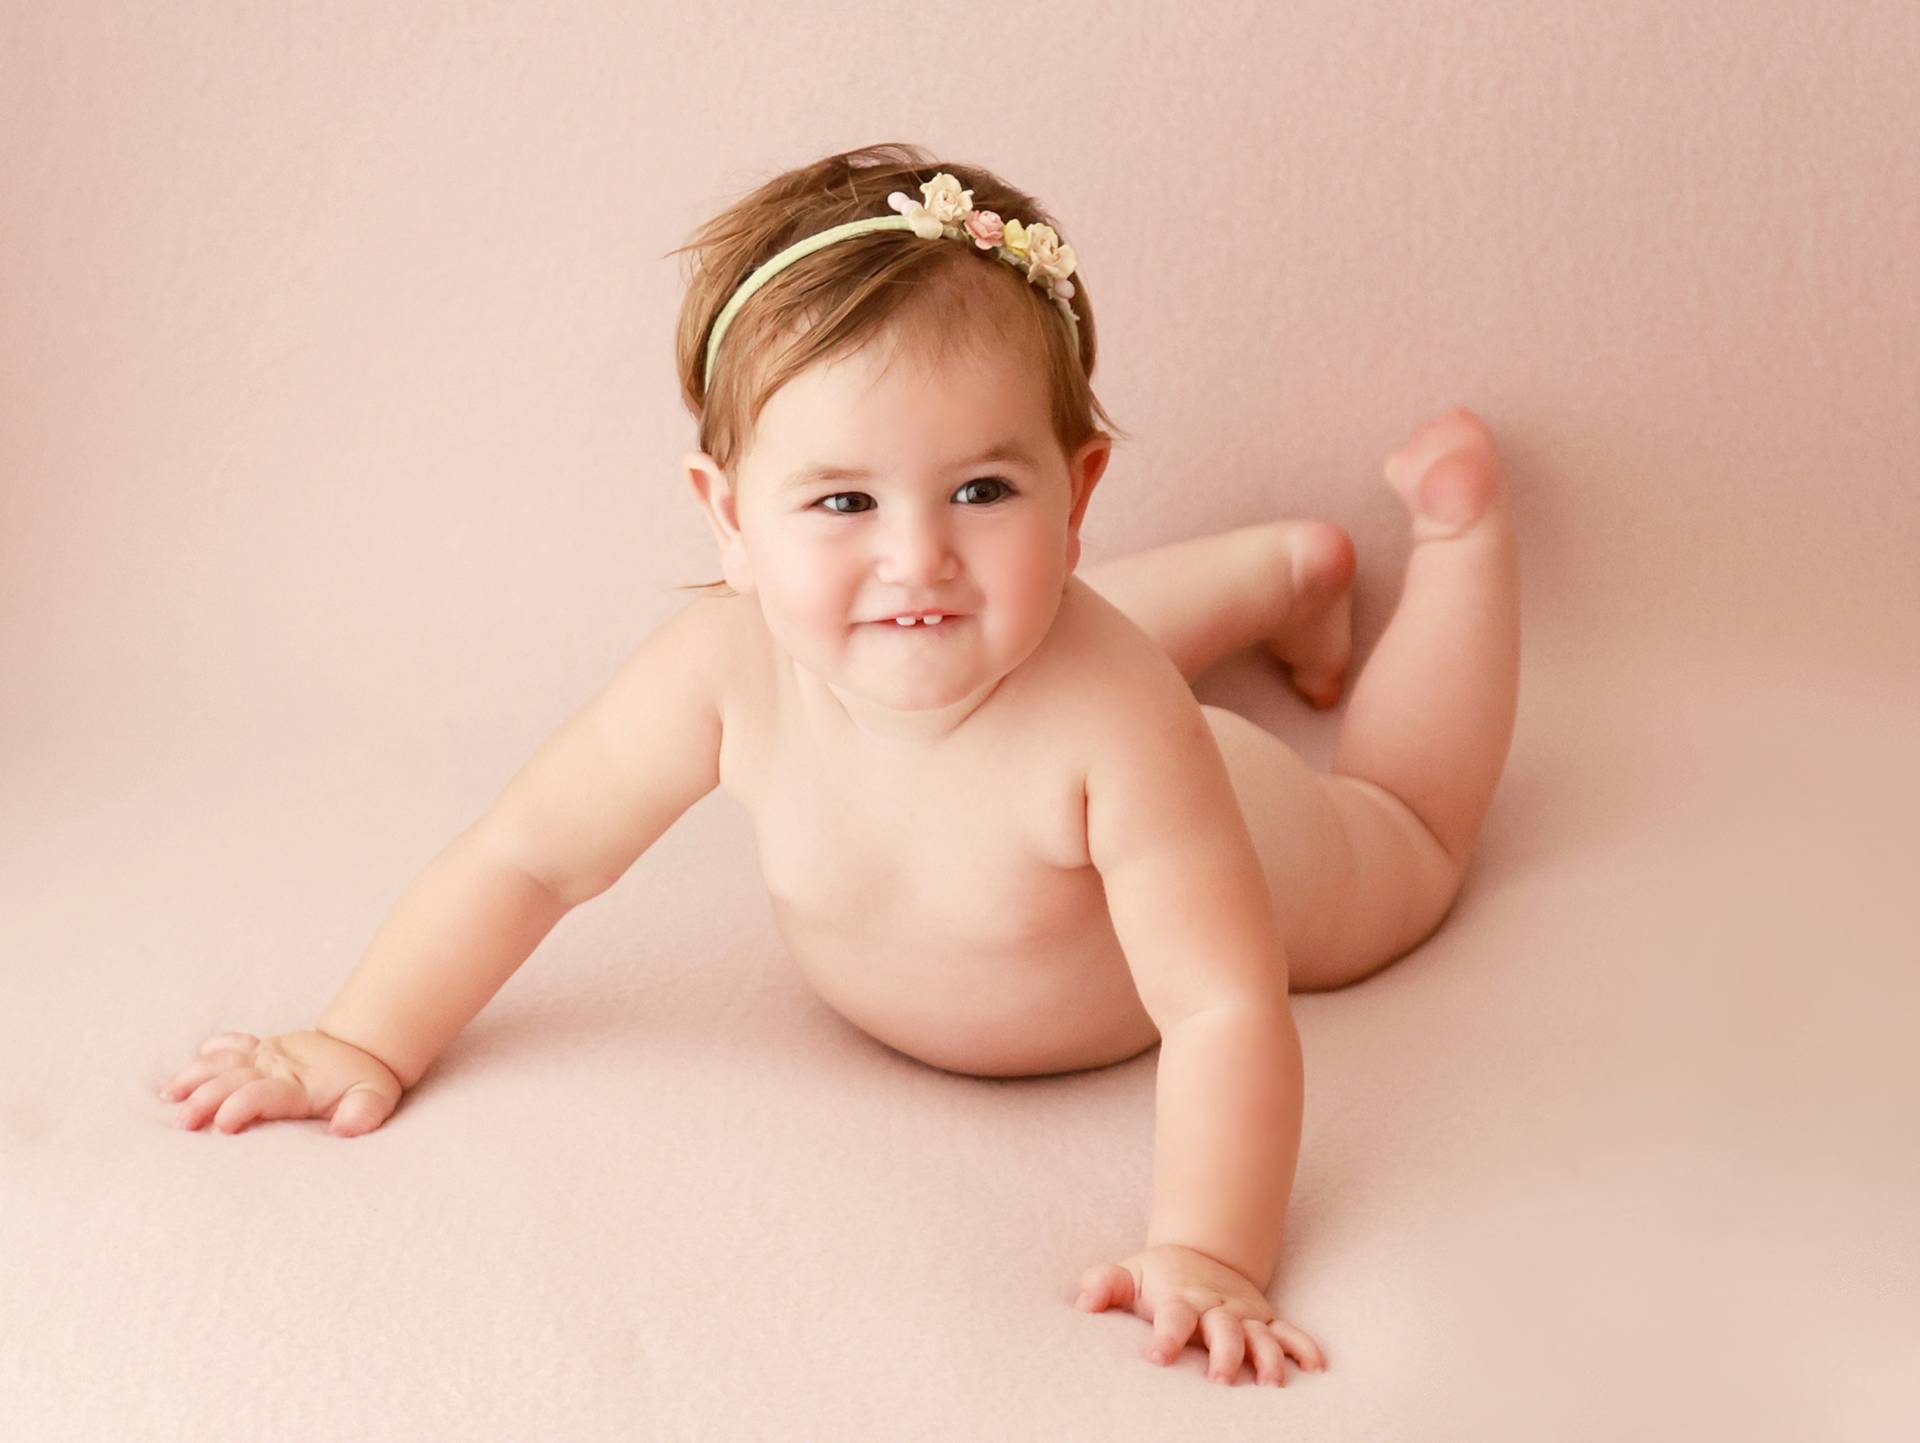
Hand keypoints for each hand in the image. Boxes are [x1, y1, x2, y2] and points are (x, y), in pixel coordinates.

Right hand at [159, 1029, 403, 1137]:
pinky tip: (184, 1071)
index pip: (263, 1093)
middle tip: (183, 1122)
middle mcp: (276, 1066)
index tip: (223, 1125)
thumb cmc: (365, 1083)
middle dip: (205, 1099)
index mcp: (298, 1084)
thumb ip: (362, 1114)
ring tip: (168, 1096)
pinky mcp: (261, 1047)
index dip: (242, 1106)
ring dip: (193, 1077)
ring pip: (222, 1062)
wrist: (362, 1047)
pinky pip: (231, 1044)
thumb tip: (345, 1130)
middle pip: (232, 1080)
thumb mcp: (374, 1099)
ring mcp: (266, 1054)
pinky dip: (208, 1053)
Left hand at [1074, 1243, 1326, 1385]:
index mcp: (1181, 1299)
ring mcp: (1244, 1315)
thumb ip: (1104, 1285)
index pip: (1174, 1316)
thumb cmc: (1156, 1279)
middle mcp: (1216, 1308)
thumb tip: (1084, 1300)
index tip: (1155, 1356)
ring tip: (1271, 1383)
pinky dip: (1305, 1347)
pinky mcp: (1264, 1321)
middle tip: (1219, 1380)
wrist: (1197, 1255)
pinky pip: (1290, 1333)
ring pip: (1260, 1335)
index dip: (1166, 1335)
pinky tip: (1318, 1367)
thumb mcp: (1128, 1276)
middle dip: (1224, 1353)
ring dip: (1269, 1357)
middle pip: (1223, 1329)